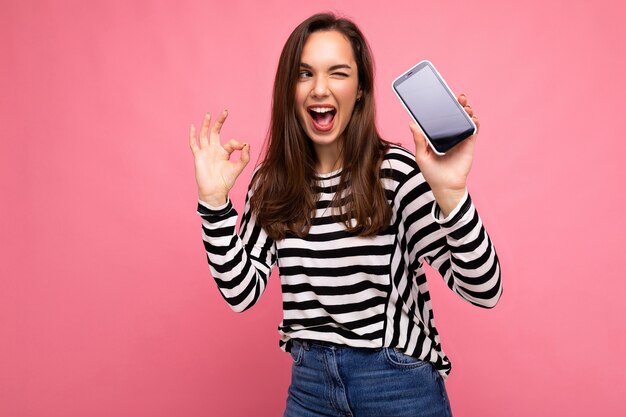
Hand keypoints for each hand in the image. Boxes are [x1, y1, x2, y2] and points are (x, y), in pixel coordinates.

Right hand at [189, 110, 249, 205]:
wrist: (215, 191)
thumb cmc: (226, 181)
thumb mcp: (238, 168)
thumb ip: (244, 157)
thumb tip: (247, 144)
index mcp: (224, 152)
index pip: (231, 142)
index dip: (238, 143)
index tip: (242, 146)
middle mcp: (214, 150)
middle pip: (216, 132)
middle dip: (220, 122)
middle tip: (225, 111)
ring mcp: (205, 152)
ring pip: (204, 135)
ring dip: (206, 124)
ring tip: (209, 114)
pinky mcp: (198, 156)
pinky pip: (193, 144)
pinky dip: (192, 135)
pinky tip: (192, 126)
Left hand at [409, 93, 479, 215]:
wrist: (445, 186)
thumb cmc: (431, 172)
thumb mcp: (422, 155)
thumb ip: (418, 140)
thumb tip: (411, 123)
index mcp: (436, 135)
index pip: (440, 117)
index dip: (443, 106)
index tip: (442, 96)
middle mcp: (449, 134)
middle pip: (454, 115)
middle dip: (457, 104)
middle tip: (458, 97)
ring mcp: (459, 138)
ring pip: (465, 120)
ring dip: (467, 111)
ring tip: (465, 106)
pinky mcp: (469, 144)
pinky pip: (473, 130)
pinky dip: (475, 122)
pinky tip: (473, 118)